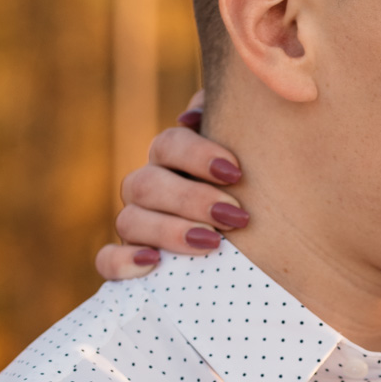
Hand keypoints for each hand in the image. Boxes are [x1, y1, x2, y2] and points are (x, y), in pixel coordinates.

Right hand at [96, 92, 248, 279]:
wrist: (274, 260)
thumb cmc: (266, 202)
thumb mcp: (263, 164)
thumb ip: (239, 126)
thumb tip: (194, 115)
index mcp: (177, 163)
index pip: (168, 145)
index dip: (195, 155)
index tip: (235, 173)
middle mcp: (152, 193)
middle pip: (146, 183)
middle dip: (190, 198)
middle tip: (235, 216)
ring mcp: (139, 230)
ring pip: (128, 221)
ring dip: (168, 230)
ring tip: (212, 243)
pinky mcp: (130, 266)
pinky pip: (107, 261)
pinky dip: (122, 261)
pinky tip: (153, 263)